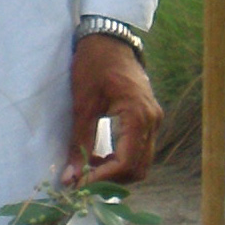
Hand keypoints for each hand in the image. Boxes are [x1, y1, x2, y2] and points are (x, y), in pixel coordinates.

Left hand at [66, 33, 160, 185]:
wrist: (109, 40)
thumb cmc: (94, 66)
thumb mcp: (83, 105)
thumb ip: (79, 143)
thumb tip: (70, 178)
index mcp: (138, 116)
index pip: (126, 163)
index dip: (102, 179)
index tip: (79, 185)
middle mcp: (152, 121)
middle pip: (138, 169)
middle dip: (111, 180)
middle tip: (82, 180)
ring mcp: (154, 120)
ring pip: (141, 163)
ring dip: (116, 172)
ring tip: (89, 168)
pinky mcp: (149, 119)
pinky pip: (140, 150)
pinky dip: (122, 161)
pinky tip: (100, 156)